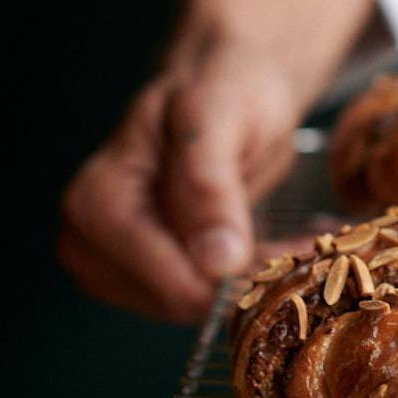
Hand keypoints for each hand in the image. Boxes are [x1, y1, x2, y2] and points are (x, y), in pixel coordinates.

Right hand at [58, 0, 376, 320]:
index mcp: (97, 201)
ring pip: (196, 309)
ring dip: (254, 282)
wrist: (225, 88)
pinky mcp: (142, 282)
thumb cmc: (221, 90)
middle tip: (309, 246)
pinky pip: (201, 303)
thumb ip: (211, 183)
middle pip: (181, 301)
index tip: (299, 254)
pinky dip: (246, 282)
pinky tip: (279, 250)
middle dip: (249, 279)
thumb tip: (217, 262)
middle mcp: (88, 242)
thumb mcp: (218, 117)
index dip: (236, 276)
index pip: (168, 280)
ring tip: (298, 242)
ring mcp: (112, 267)